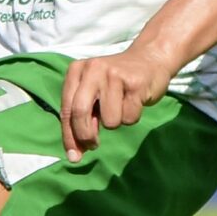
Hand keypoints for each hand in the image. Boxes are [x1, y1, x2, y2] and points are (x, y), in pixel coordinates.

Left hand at [58, 47, 175, 162]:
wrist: (150, 59)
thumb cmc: (117, 83)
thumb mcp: (94, 95)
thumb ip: (82, 117)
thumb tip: (75, 154)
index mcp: (76, 71)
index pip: (66, 109)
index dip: (69, 136)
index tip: (73, 156)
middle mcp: (92, 69)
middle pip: (80, 112)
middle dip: (85, 135)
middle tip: (93, 145)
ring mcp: (114, 75)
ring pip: (109, 120)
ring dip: (116, 122)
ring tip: (122, 106)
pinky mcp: (135, 83)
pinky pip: (129, 117)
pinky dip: (132, 117)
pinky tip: (135, 101)